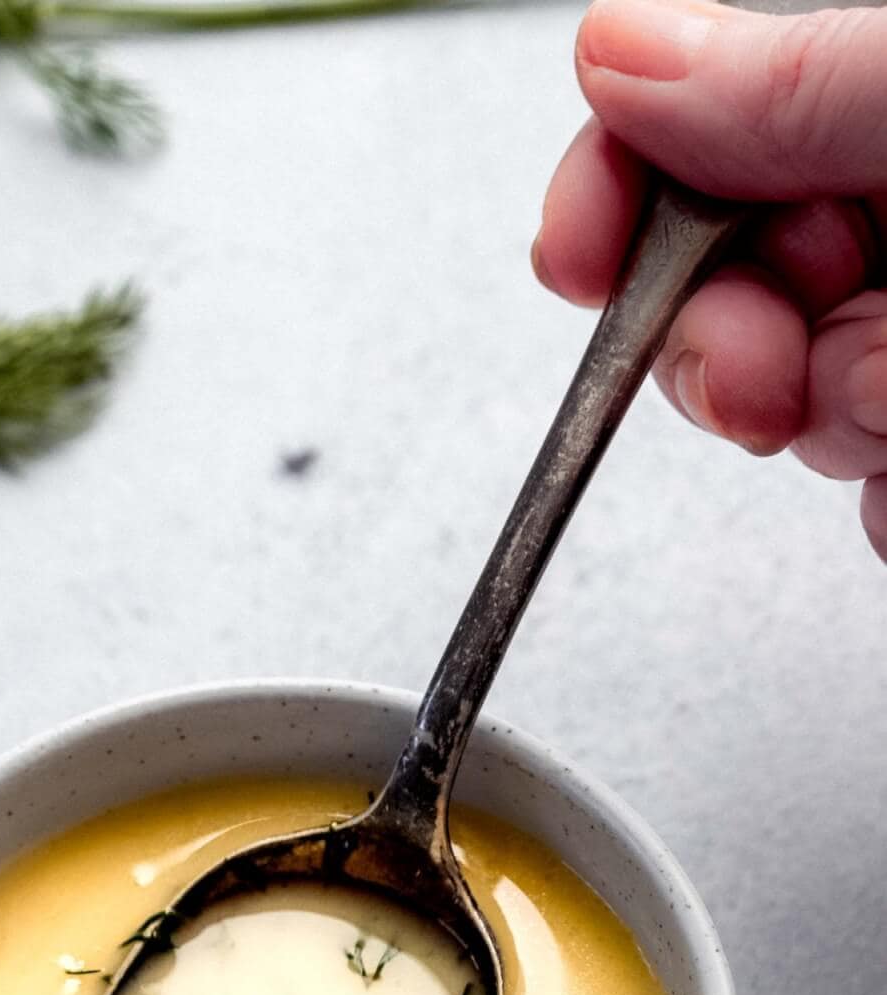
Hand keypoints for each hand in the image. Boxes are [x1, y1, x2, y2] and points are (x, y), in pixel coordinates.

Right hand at [536, 0, 886, 558]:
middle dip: (715, 340)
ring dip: (824, 423)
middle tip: (759, 368)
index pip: (694, 123)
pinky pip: (865, 498)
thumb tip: (620, 52)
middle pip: (713, 283)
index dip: (614, 188)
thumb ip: (796, 84)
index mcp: (881, 105)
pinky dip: (883, 500)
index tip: (579, 255)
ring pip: (785, 408)